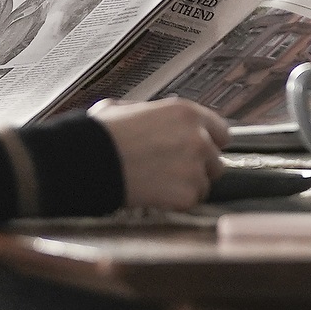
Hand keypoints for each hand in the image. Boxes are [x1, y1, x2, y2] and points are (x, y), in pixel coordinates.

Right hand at [94, 97, 228, 208]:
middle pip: (215, 160)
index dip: (208, 143)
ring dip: (188, 185)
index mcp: (185, 113)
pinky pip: (192, 201)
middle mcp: (197, 139)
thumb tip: (150, 116)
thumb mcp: (126, 108)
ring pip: (205, 183)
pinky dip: (177, 201)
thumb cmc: (101, 135)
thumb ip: (151, 113)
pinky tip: (156, 193)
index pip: (221, 132)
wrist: (90, 162)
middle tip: (172, 170)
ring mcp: (195, 168)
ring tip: (160, 182)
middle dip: (198, 167)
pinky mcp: (187, 194)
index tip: (198, 150)